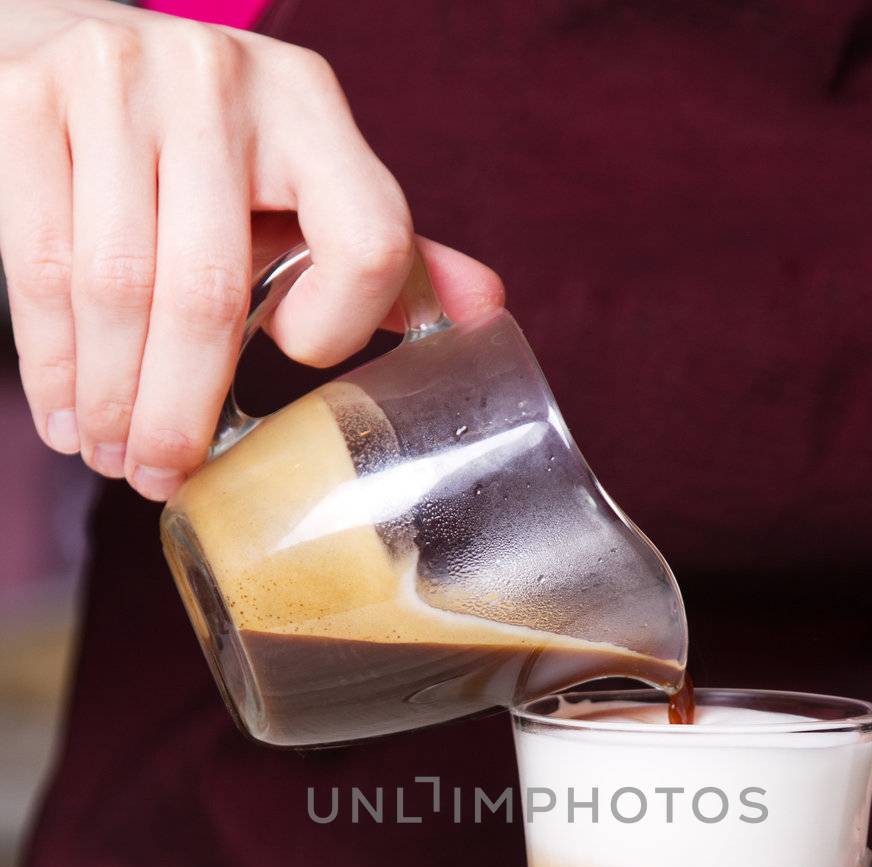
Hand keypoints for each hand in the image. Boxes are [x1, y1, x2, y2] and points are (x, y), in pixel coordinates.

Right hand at [0, 0, 502, 499]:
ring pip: (120, 290)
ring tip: (111, 458)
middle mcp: (222, 80)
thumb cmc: (202, 146)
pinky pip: (39, 265)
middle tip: (160, 478)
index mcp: (312, 107)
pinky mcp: (28, 99)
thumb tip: (486, 313)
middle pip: (213, 292)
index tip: (293, 359)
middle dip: (180, 412)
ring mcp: (117, 80)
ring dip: (113, 401)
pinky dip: (53, 361)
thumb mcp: (300, 178)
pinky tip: (65, 413)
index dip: (338, 327)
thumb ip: (378, 248)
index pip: (367, 240)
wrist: (62, 36)